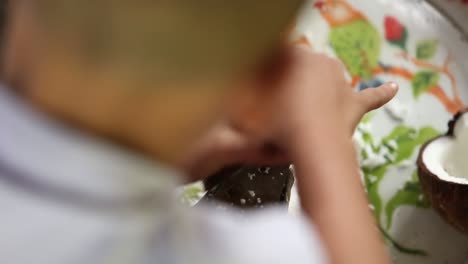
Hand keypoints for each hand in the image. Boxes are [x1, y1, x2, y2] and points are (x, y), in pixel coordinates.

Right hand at [181, 46, 396, 181]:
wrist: (306, 143)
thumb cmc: (273, 121)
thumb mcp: (245, 101)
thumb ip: (243, 86)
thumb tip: (239, 76)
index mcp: (292, 55)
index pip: (276, 55)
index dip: (265, 72)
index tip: (258, 86)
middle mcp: (318, 61)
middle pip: (302, 66)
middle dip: (290, 79)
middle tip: (276, 103)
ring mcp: (339, 81)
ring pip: (328, 77)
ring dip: (319, 86)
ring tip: (303, 105)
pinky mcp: (353, 103)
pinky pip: (369, 96)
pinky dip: (380, 92)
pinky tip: (392, 88)